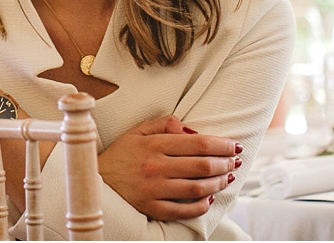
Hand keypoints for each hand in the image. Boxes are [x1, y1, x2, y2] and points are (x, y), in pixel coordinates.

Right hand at [98, 114, 240, 220]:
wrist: (97, 181)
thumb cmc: (121, 154)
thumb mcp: (138, 131)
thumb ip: (164, 124)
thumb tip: (191, 130)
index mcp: (154, 144)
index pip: (198, 143)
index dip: (221, 145)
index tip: (234, 145)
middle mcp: (155, 166)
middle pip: (202, 165)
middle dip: (225, 163)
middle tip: (236, 162)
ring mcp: (154, 189)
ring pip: (197, 188)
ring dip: (218, 183)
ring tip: (227, 178)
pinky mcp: (152, 208)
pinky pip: (183, 210)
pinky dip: (201, 205)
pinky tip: (209, 198)